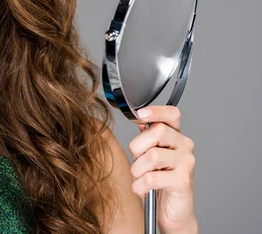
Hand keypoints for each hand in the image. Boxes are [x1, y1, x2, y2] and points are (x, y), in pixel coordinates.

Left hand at [128, 105, 197, 233]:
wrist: (172, 212)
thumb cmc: (158, 181)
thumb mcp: (150, 156)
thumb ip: (147, 138)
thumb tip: (139, 121)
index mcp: (176, 136)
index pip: (172, 114)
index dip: (156, 111)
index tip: (140, 115)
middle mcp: (184, 146)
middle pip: (157, 131)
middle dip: (138, 147)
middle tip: (138, 161)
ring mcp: (186, 163)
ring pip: (152, 155)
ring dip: (137, 169)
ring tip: (139, 178)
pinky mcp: (183, 181)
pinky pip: (152, 177)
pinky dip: (140, 185)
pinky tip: (142, 189)